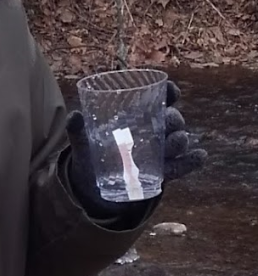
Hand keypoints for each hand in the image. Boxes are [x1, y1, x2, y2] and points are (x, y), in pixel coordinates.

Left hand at [66, 80, 206, 214]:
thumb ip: (77, 130)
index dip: (168, 92)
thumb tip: (75, 116)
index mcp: (135, 117)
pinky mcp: (162, 173)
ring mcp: (158, 152)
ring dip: (181, 140)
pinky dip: (191, 162)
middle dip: (172, 119)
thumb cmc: (90, 154)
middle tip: (168, 122)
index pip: (157, 99)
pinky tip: (200, 156)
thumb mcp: (82, 142)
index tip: (171, 90)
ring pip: (176, 142)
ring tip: (178, 140)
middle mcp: (151, 131)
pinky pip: (180, 166)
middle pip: (170, 120)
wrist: (93, 185)